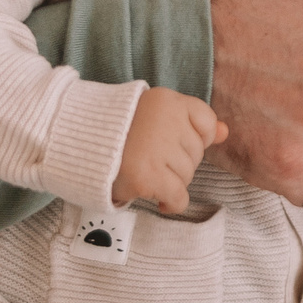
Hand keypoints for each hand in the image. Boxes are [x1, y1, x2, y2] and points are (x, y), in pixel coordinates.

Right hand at [112, 87, 224, 213]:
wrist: (76, 145)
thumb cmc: (119, 132)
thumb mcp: (157, 116)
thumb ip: (194, 123)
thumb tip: (225, 132)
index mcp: (168, 100)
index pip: (206, 122)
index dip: (194, 138)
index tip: (170, 141)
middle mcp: (166, 121)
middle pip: (195, 153)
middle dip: (177, 162)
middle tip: (148, 156)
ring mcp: (156, 149)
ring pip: (187, 176)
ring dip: (169, 180)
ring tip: (143, 170)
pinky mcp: (146, 176)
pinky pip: (178, 197)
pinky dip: (171, 202)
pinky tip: (156, 196)